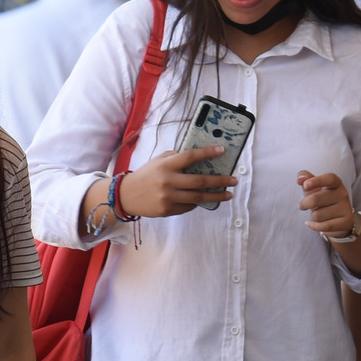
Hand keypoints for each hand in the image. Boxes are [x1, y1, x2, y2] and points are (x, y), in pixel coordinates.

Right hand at [112, 144, 235, 217]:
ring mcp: (168, 197)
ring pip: (198, 197)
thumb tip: (197, 156)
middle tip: (234, 180)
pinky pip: (188, 206)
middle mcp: (168, 181)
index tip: (222, 150)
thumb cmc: (146, 175)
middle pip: (200, 181)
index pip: (190, 157)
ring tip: (228, 194)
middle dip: (220, 181)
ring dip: (216, 196)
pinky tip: (204, 199)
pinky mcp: (168, 210)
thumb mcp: (158, 161)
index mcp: (166, 165)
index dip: (207, 153)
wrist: (126, 195)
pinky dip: (197, 202)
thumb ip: (176, 157)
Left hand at [297, 170, 356, 237]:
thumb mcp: (314, 188)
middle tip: (302, 206)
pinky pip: (324, 226)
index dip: (317, 181)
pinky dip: (313, 226)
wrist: (339, 219)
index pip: (329, 179)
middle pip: (316, 199)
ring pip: (317, 215)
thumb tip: (300, 179)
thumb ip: (306, 179)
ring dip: (312, 216)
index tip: (305, 186)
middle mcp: (343, 194)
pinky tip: (311, 223)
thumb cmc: (323, 200)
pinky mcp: (347, 222)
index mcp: (336, 183)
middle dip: (304, 204)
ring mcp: (346, 208)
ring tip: (317, 214)